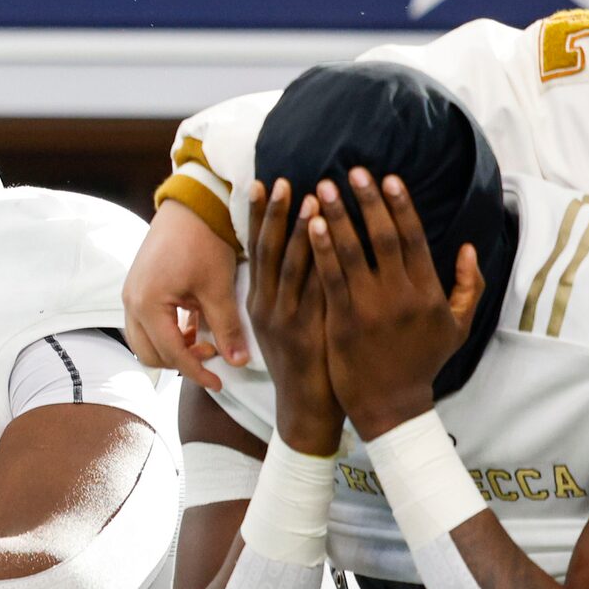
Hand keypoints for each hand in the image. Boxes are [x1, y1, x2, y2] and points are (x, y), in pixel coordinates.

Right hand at [122, 196, 245, 383]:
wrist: (192, 205)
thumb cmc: (204, 242)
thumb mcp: (218, 288)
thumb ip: (226, 328)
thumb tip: (237, 363)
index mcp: (147, 304)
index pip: (171, 353)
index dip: (197, 372)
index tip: (219, 383)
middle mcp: (131, 301)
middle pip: (149, 353)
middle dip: (179, 362)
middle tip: (212, 356)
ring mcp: (131, 293)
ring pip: (145, 340)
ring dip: (171, 348)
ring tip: (204, 341)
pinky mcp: (138, 287)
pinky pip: (146, 323)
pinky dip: (167, 332)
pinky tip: (193, 325)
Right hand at [247, 179, 342, 454]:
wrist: (306, 410)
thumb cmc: (305, 367)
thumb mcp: (286, 328)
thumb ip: (291, 294)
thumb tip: (305, 256)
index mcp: (259, 302)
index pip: (258, 250)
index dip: (260, 216)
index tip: (263, 184)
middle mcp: (265, 305)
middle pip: (268, 250)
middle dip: (276, 213)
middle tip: (283, 178)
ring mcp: (283, 318)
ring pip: (290, 264)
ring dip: (301, 229)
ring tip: (312, 195)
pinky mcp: (304, 330)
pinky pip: (312, 287)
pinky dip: (319, 259)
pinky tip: (330, 236)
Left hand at [312, 170, 483, 441]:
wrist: (391, 404)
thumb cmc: (422, 362)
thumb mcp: (458, 327)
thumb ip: (468, 285)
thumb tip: (469, 246)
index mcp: (428, 292)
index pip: (415, 238)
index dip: (401, 206)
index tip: (389, 178)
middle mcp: (401, 295)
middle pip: (383, 237)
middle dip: (367, 200)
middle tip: (352, 170)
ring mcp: (370, 307)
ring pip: (352, 252)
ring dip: (337, 216)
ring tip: (322, 187)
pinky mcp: (342, 319)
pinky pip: (328, 277)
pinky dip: (319, 249)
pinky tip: (308, 225)